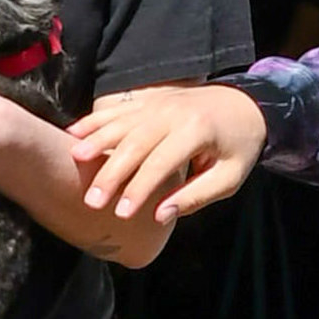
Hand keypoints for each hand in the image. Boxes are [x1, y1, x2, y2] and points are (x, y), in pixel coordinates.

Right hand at [71, 83, 267, 222]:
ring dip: (96, 141)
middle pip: (134, 143)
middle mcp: (173, 114)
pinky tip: (73, 134)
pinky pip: (118, 110)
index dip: (139, 189)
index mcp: (196, 132)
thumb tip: (159, 216)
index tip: (121, 213)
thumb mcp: (228, 178)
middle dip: (111, 172)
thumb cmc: (237, 149)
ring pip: (121, 123)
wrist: (244, 105)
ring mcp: (158, 104)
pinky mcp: (149, 101)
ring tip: (74, 161)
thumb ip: (195, 196)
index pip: (160, 163)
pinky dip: (95, 120)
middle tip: (92, 200)